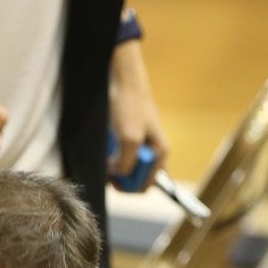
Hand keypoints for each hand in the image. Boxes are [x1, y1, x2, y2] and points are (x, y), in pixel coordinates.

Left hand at [107, 40, 168, 191]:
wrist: (124, 81)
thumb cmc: (131, 107)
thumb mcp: (129, 139)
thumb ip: (125, 164)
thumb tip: (116, 177)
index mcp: (160, 154)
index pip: (145, 185)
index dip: (127, 186)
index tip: (112, 179)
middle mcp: (153, 152)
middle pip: (134, 178)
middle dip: (119, 175)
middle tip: (106, 166)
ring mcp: (142, 144)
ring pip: (124, 166)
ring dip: (113, 163)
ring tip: (107, 148)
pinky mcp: (130, 137)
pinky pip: (119, 154)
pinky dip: (111, 152)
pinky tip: (107, 142)